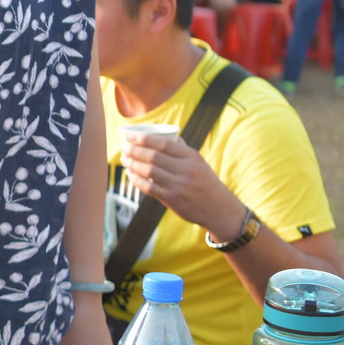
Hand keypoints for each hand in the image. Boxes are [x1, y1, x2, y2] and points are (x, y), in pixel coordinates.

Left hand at [120, 131, 239, 234]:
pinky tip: (130, 175)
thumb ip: (183, 150)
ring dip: (132, 164)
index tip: (131, 136)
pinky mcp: (173, 199)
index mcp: (192, 157)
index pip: (164, 143)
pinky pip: (149, 187)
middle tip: (124, 147)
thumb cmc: (206, 183)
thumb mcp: (200, 163)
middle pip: (153, 156)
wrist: (219, 209)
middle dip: (134, 150)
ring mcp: (179, 185)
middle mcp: (186, 169)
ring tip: (124, 159)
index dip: (144, 138)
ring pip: (149, 171)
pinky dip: (136, 180)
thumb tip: (168, 136)